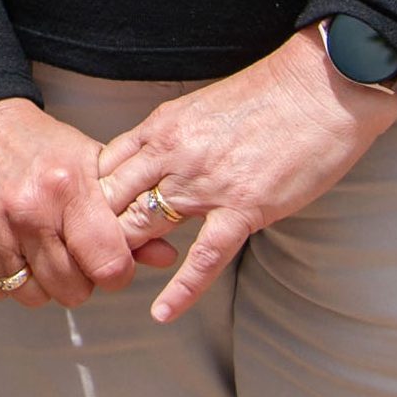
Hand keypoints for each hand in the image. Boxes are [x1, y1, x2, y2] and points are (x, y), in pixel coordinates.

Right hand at [0, 97, 138, 307]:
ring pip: (32, 295)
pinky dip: (5, 279)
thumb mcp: (90, 165)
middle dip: (78, 278)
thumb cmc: (37, 145)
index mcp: (65, 186)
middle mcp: (25, 210)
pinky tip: (8, 248)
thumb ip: (127, 213)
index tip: (109, 260)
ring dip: (40, 280)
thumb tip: (167, 257)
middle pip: (72, 290)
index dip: (116, 271)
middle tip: (69, 251)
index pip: (109, 265)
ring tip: (36, 246)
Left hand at [89, 29, 396, 326]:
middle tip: (78, 262)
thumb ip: (168, 140)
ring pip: (144, 226)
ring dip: (124, 257)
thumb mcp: (199, 110)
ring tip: (107, 284)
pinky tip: (162, 312)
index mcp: (159, 129)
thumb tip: (145, 165)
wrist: (323, 85)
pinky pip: (204, 256)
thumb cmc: (269, 96)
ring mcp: (205, 183)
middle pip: (110, 202)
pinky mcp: (244, 206)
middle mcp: (171, 155)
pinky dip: (181, 288)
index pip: (101, 171)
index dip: (83, 202)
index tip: (74, 225)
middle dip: (89, 233)